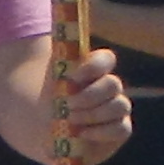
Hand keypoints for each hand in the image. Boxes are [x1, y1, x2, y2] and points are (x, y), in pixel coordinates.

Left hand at [51, 46, 133, 164]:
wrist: (42, 131)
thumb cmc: (44, 103)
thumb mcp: (42, 80)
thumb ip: (52, 61)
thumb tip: (54, 31)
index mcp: (92, 70)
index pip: (105, 60)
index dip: (93, 67)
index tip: (70, 79)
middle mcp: (108, 87)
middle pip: (113, 84)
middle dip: (89, 96)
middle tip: (67, 105)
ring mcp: (115, 109)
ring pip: (120, 105)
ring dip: (93, 114)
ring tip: (70, 119)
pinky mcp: (118, 130)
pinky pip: (122, 129)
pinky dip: (101, 132)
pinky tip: (81, 133)